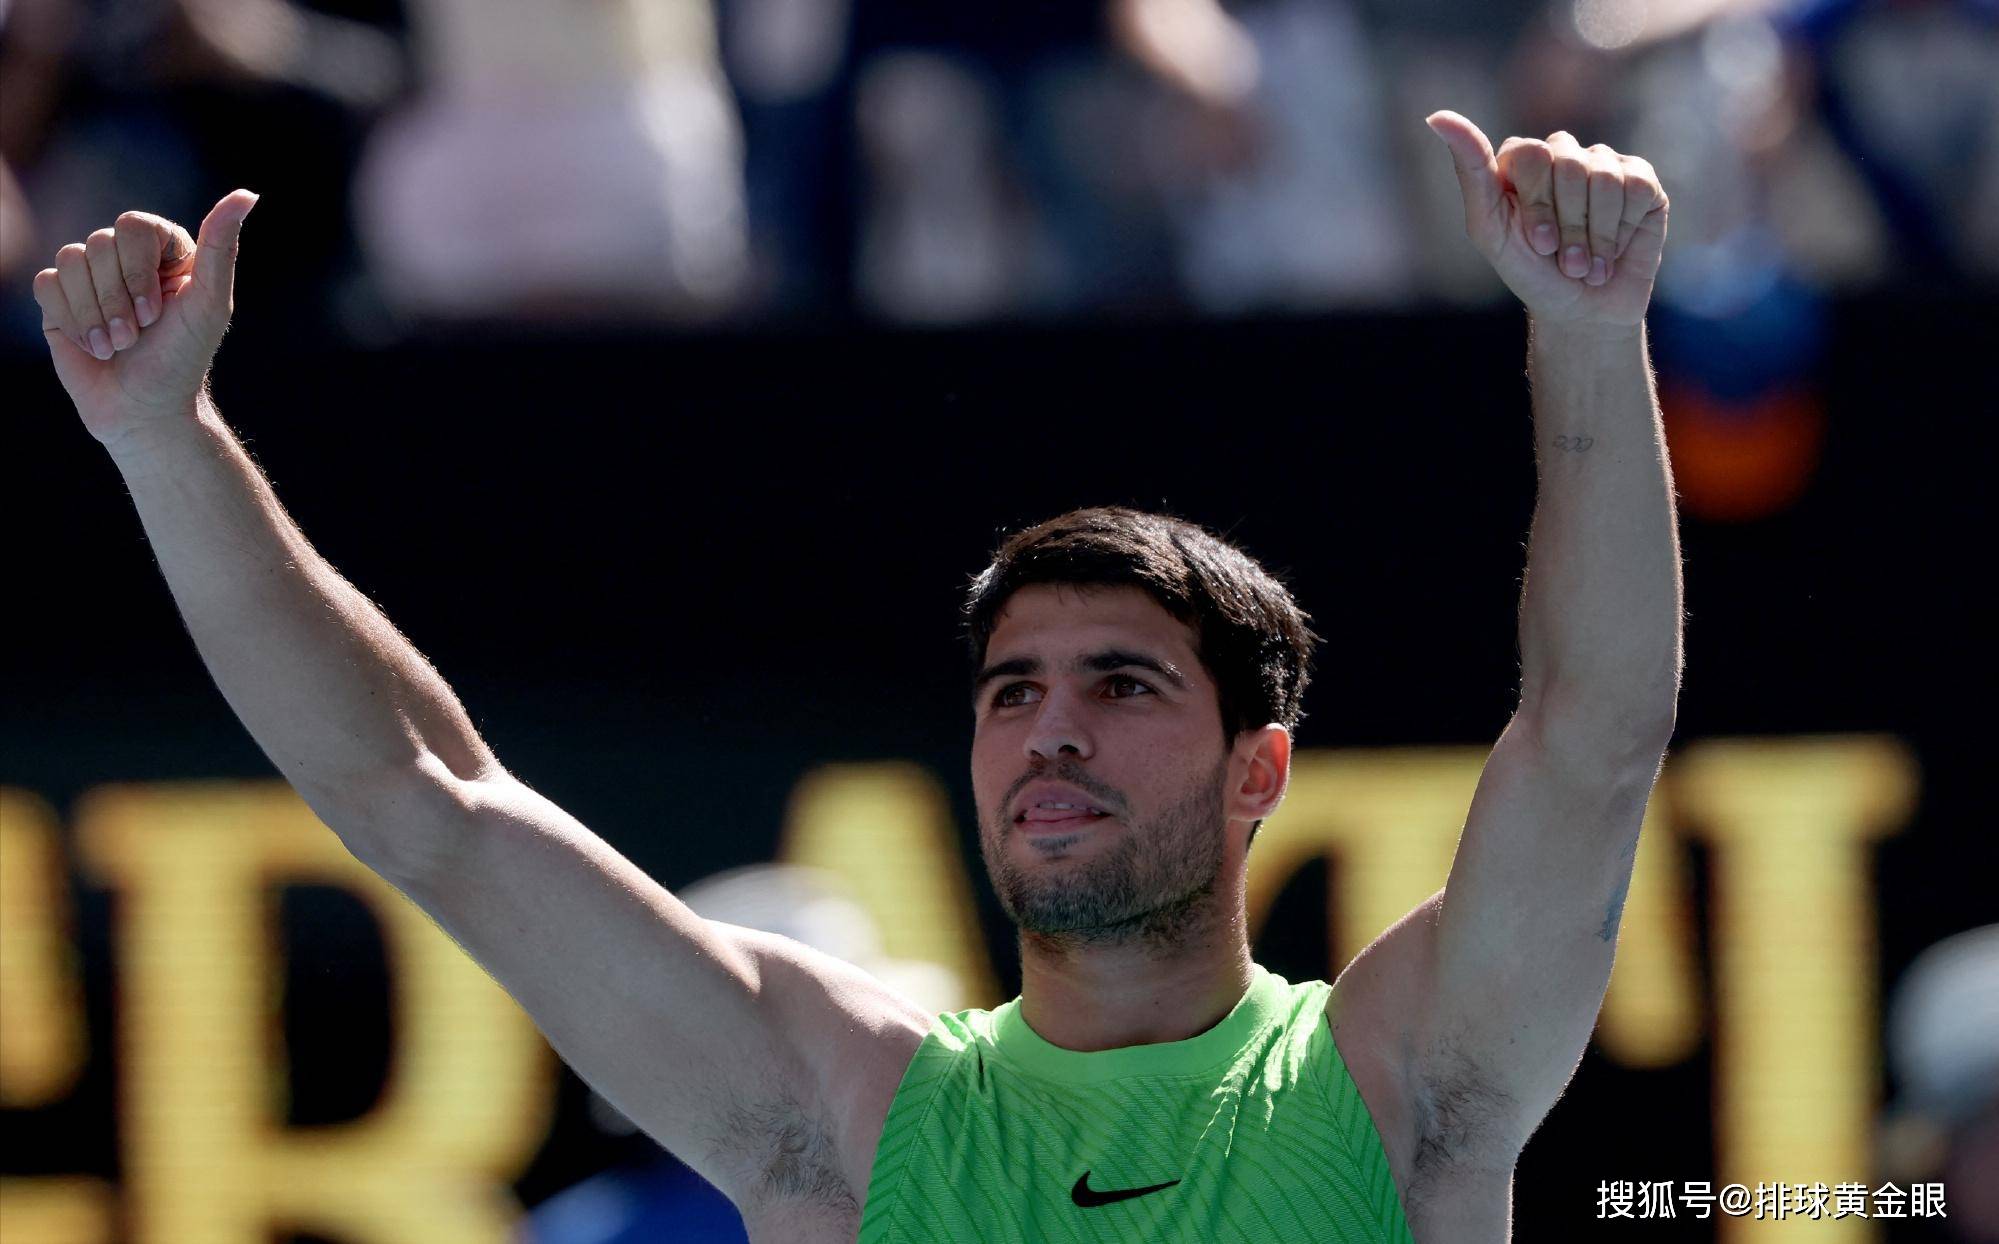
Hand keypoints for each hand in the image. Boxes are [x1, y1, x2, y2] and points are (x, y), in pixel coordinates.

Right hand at [32, 190, 257, 450]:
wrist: (144, 409)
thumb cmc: (182, 358)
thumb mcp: (209, 303)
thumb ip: (222, 246)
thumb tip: (248, 194)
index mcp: (165, 251)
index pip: (135, 225)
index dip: (138, 270)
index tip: (157, 313)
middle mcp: (126, 257)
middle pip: (99, 243)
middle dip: (118, 299)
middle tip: (137, 336)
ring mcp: (91, 276)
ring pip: (70, 261)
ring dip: (95, 313)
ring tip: (116, 345)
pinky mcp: (60, 299)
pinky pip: (48, 284)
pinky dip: (71, 318)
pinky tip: (92, 345)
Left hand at [1424, 112, 1666, 330]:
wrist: (1583, 312)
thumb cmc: (1531, 272)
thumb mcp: (1490, 229)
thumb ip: (1470, 170)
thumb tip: (1436, 116)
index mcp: (1523, 160)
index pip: (1531, 154)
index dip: (1538, 204)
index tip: (1537, 243)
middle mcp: (1564, 153)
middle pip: (1569, 165)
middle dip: (1567, 226)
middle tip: (1564, 260)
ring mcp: (1604, 163)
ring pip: (1604, 178)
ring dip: (1595, 235)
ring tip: (1587, 264)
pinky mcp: (1642, 180)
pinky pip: (1637, 187)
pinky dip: (1622, 230)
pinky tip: (1615, 249)